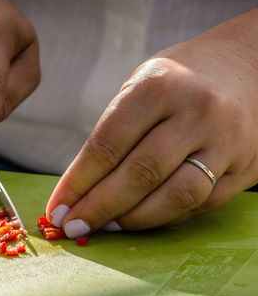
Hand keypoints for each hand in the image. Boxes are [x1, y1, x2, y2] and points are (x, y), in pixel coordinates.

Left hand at [45, 11, 257, 236]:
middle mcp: (196, 111)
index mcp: (158, 86)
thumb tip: (76, 193)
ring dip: (133, 220)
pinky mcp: (245, 167)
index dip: (77, 184)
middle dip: (99, 207)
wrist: (246, 69)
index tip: (56, 209)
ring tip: (106, 226)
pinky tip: (139, 220)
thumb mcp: (137, 89)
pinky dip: (163, 219)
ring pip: (175, 196)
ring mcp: (226, 141)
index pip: (108, 145)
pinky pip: (199, 205)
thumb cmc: (175, 84)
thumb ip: (111, 136)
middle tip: (73, 226)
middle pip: (140, 174)